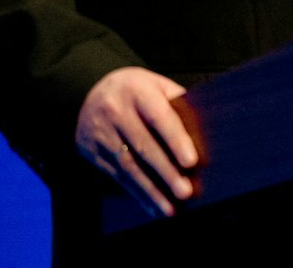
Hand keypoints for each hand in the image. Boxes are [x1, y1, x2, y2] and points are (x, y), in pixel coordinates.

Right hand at [74, 67, 200, 217]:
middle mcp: (115, 112)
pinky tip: (152, 207)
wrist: (88, 93)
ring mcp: (101, 134)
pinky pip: (116, 176)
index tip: (192, 161)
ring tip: (170, 208)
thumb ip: (177, 103)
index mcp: (137, 91)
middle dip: (166, 172)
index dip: (175, 140)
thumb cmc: (137, 91)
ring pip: (128, 166)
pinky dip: (136, 194)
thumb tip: (204, 132)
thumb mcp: (156, 85)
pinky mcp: (92, 152)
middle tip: (185, 191)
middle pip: (143, 146)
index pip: (159, 117)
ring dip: (151, 190)